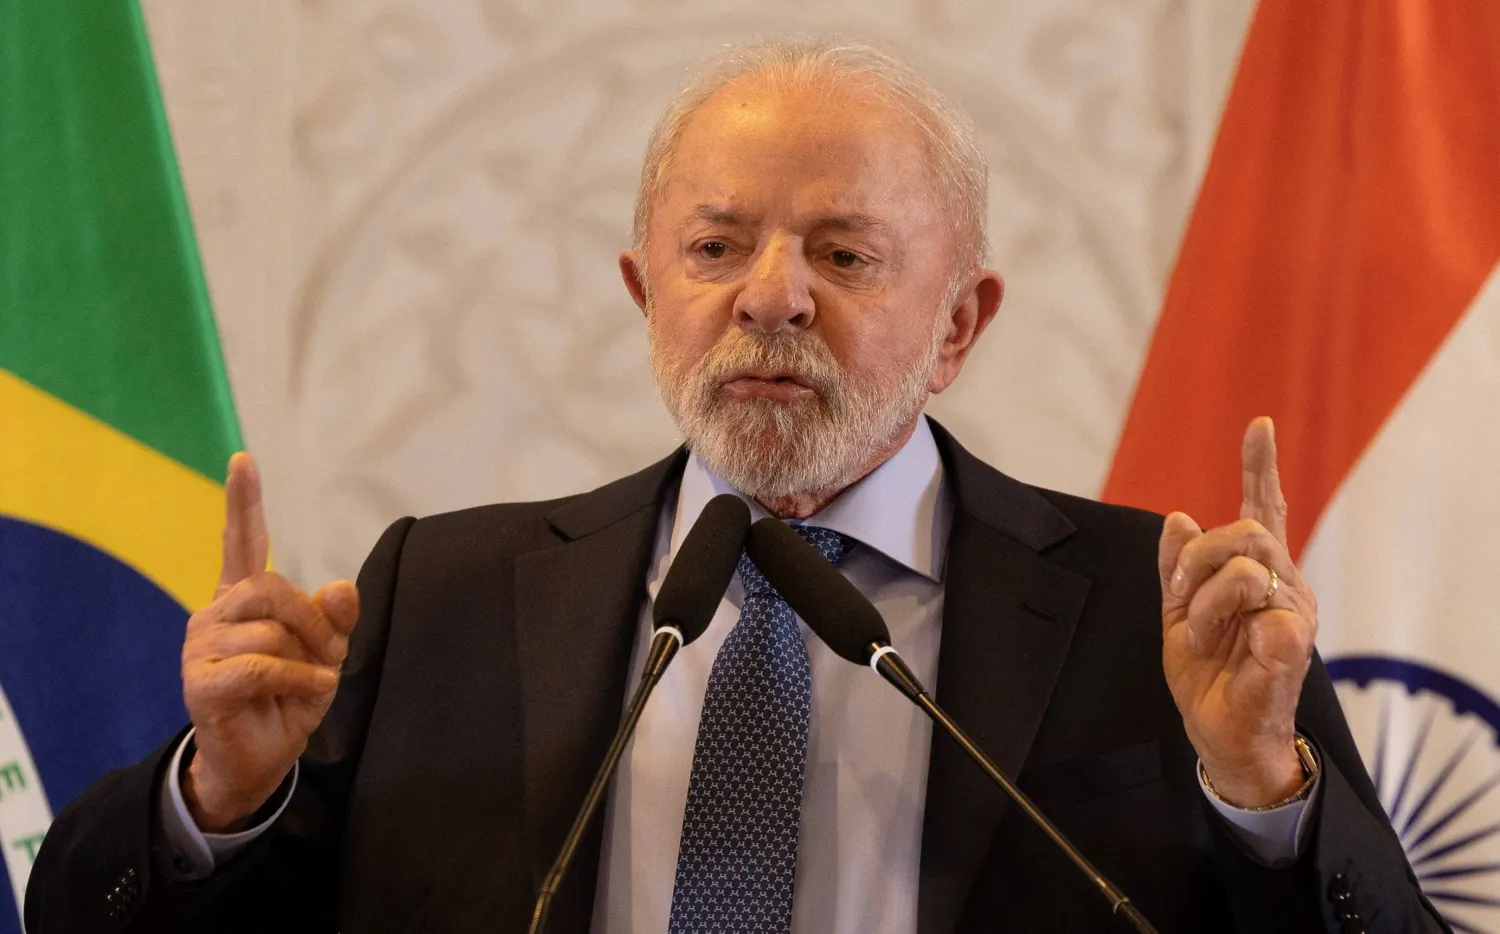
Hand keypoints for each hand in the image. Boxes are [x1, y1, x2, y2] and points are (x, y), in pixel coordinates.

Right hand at [180, 453, 359, 831]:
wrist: (260, 760)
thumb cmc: (290, 699)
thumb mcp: (325, 655)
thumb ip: (336, 619)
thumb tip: (342, 586)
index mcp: (242, 599)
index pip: (241, 541)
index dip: (244, 502)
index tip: (244, 460)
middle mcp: (215, 614)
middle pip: (273, 589)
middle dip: (316, 622)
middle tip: (330, 654)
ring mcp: (201, 646)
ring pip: (272, 632)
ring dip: (309, 658)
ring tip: (311, 680)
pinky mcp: (200, 681)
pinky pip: (263, 666)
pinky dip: (300, 679)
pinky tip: (312, 691)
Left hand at [1158, 418, 1317, 806]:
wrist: (1220, 734)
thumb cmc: (1207, 676)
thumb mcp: (1178, 612)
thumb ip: (1177, 566)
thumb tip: (1179, 516)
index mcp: (1259, 574)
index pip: (1265, 510)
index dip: (1260, 467)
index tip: (1259, 425)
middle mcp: (1285, 584)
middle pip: (1244, 529)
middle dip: (1198, 557)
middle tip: (1180, 595)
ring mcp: (1294, 610)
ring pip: (1243, 562)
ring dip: (1204, 595)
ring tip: (1199, 631)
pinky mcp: (1294, 638)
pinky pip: (1254, 603)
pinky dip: (1216, 619)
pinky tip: (1222, 645)